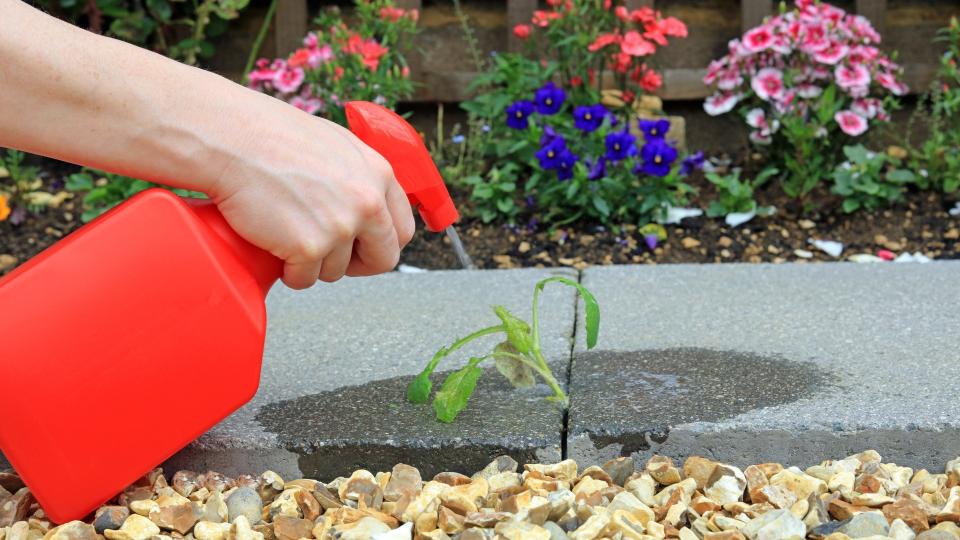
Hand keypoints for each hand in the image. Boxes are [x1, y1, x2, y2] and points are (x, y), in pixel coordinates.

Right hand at [209, 96, 414, 288]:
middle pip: (383, 259)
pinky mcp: (309, 247)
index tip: (363, 247)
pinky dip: (288, 271)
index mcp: (379, 174)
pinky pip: (304, 279)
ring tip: (287, 234)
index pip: (402, 229)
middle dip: (357, 264)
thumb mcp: (336, 145)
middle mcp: (368, 202)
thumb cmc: (272, 136)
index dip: (381, 243)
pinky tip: (273, 246)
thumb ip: (359, 176)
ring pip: (337, 271)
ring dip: (313, 263)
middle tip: (329, 256)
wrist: (232, 138)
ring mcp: (340, 227)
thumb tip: (367, 204)